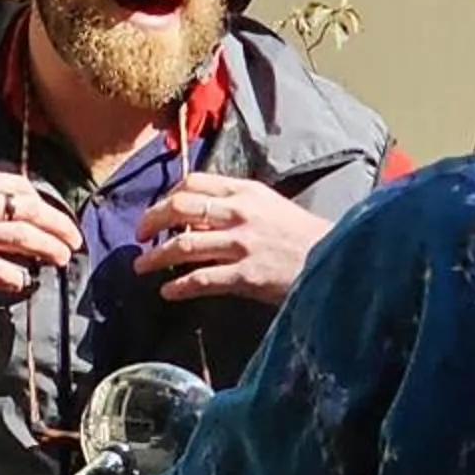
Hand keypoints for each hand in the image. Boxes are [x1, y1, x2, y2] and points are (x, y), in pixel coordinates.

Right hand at [0, 167, 80, 304]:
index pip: (20, 186)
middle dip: (58, 225)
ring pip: (23, 238)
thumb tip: (5, 216)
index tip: (56, 216)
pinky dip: (18, 277)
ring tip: (62, 258)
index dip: (45, 203)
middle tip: (73, 240)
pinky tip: (24, 282)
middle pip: (29, 210)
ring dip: (48, 249)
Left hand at [134, 171, 329, 303]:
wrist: (335, 258)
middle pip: (180, 208)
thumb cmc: (300, 234)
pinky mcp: (245, 276)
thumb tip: (195, 213)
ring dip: (156, 257)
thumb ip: (235, 204)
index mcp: (245, 191)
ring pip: (184, 245)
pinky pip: (201, 280)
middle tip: (139, 236)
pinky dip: (179, 286)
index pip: (193, 183)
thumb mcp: (269, 205)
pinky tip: (167, 291)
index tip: (158, 211)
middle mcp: (240, 213)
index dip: (167, 197)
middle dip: (151, 222)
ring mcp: (242, 244)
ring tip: (141, 266)